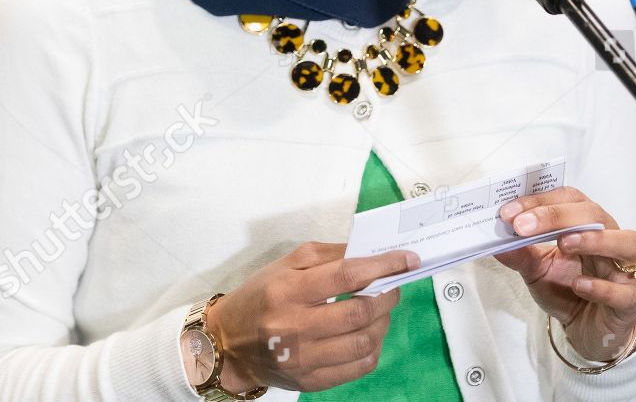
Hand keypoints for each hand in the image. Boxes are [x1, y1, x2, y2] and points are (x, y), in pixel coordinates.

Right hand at [202, 241, 418, 392]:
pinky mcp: (310, 381)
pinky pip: (357, 368)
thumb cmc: (261, 296)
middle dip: (387, 296)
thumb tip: (370, 253)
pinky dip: (372, 348)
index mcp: (288, 290)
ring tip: (380, 310)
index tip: (408, 260)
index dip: (383, 266)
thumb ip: (329, 256)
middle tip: (393, 286)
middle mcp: (295, 327)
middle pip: (359, 313)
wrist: (228, 343)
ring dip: (383, 323)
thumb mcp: (286, 265)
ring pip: (363, 343)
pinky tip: (369, 334)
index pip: (346, 276)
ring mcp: (303, 359)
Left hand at [492, 186, 635, 362]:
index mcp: (588, 224)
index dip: (540, 201)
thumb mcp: (537, 271)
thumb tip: (495, 244)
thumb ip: (520, 255)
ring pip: (626, 243)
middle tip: (523, 226)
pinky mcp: (630, 300)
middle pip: (594, 214)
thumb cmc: (567, 291)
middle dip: (557, 216)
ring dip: (594, 239)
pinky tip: (578, 285)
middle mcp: (611, 239)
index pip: (569, 199)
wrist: (586, 331)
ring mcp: (625, 270)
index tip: (509, 213)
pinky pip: (623, 290)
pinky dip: (601, 286)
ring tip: (564, 243)